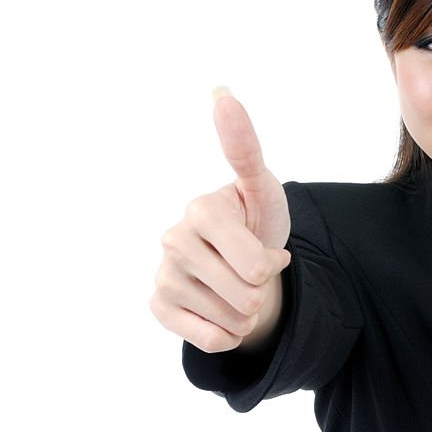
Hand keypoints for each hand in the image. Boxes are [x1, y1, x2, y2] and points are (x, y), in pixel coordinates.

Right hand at [150, 88, 290, 352]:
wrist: (241, 264)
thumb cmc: (255, 220)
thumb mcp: (262, 188)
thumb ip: (245, 147)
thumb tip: (220, 90)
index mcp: (201, 211)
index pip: (257, 266)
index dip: (273, 264)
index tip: (264, 248)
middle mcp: (173, 240)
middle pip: (248, 296)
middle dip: (262, 290)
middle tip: (252, 270)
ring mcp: (163, 275)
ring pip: (233, 321)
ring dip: (247, 312)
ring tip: (237, 287)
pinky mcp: (158, 307)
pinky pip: (212, 340)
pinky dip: (228, 334)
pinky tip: (220, 311)